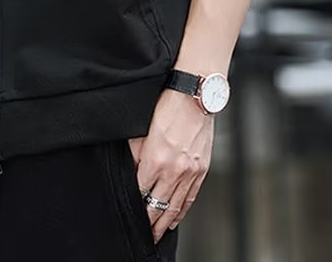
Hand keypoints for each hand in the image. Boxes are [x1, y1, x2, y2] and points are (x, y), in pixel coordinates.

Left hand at [127, 87, 214, 242]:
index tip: (129, 210)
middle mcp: (174, 170)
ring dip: (163, 222)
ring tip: (155, 233)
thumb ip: (134, 153)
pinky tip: (174, 218)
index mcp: (155, 159)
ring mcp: (190, 172)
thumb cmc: (167, 107)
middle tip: (141, 233)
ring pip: (174, 206)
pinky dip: (181, 211)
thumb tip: (130, 170)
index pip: (141, 191)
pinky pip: (190, 198)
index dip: (134, 203)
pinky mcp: (202, 170)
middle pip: (157, 205)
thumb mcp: (142, 129)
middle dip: (148, 221)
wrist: (195, 97)